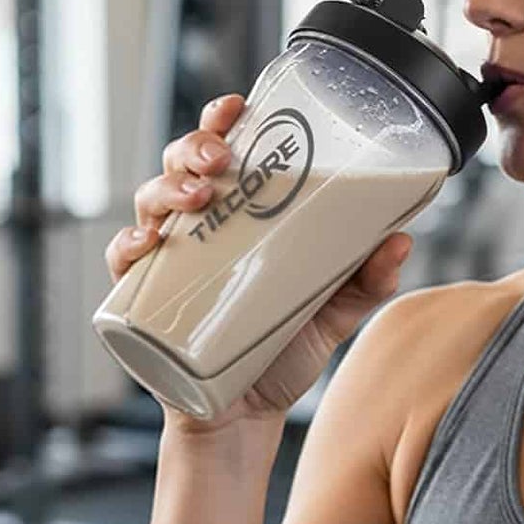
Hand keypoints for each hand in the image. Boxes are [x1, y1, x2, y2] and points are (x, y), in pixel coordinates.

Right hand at [104, 92, 415, 434]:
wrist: (248, 418)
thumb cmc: (283, 350)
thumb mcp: (334, 310)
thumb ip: (368, 279)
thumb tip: (401, 241)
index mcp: (241, 214)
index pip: (226, 150)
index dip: (223, 119)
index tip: (237, 105)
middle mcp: (201, 227)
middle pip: (181, 163)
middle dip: (194, 146)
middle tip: (220, 157)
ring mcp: (170, 260)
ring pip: (151, 200)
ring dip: (168, 187)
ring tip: (198, 196)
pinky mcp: (144, 299)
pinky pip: (122, 260)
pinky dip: (128, 244)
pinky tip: (147, 242)